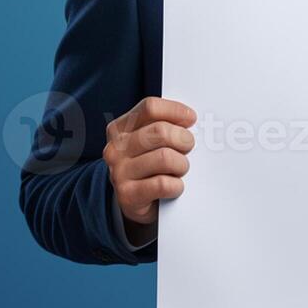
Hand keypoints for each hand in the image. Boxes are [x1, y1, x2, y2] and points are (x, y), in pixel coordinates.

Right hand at [103, 96, 196, 240]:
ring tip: (180, 169)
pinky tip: (174, 186)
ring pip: (165, 158)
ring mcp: (119, 172)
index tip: (191, 119)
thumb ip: (165, 124)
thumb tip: (190, 118)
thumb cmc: (148, 164)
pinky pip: (163, 184)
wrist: (133, 200)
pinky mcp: (127, 195)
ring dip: (181, 165)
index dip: (176, 111)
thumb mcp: (150, 140)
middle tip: (187, 148)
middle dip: (183, 139)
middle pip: (160, 131)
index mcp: (120, 128)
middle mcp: (116, 148)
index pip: (150, 107)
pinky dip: (176, 185)